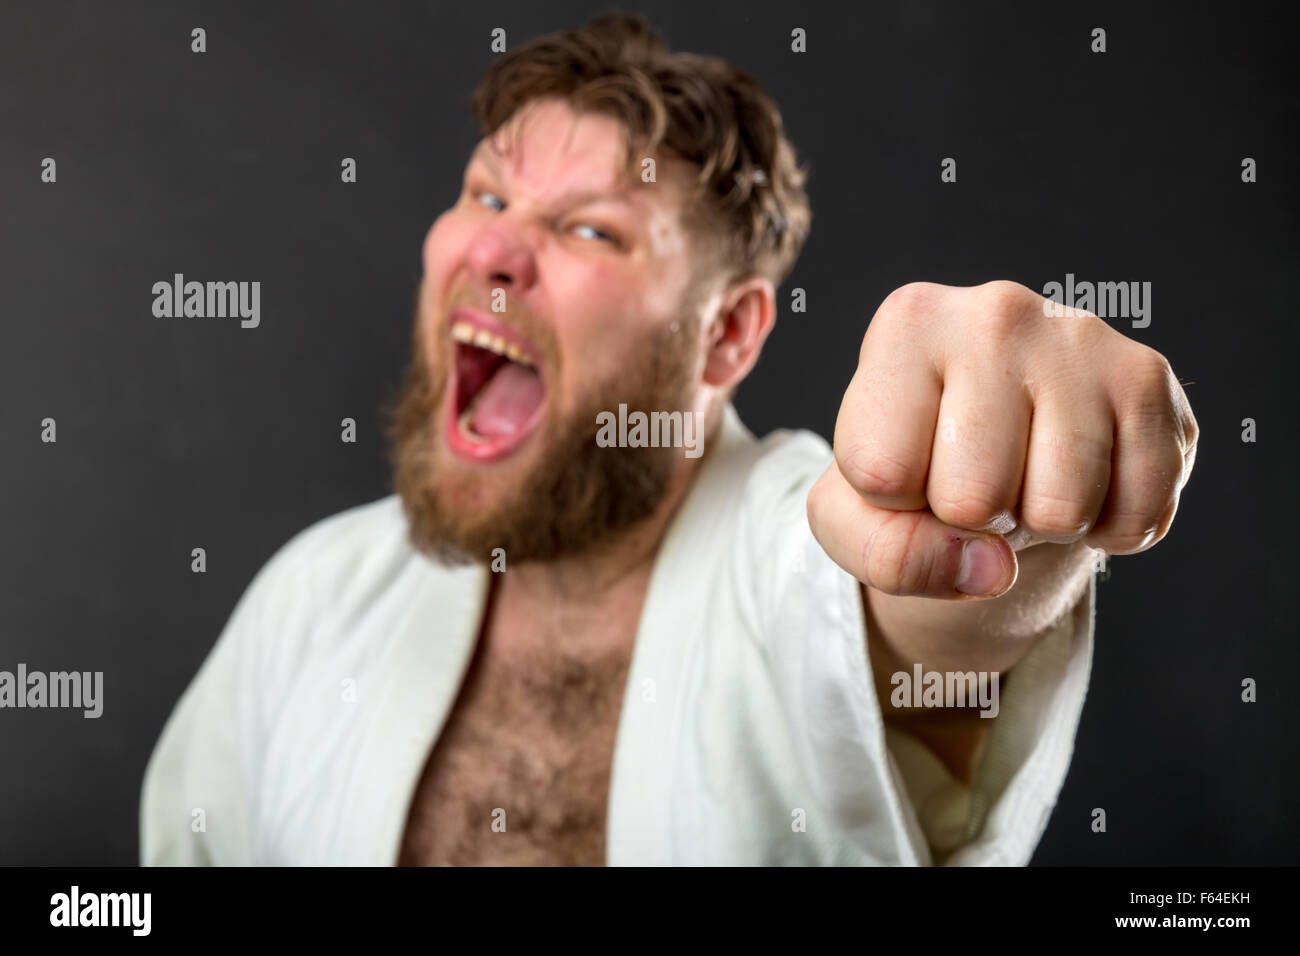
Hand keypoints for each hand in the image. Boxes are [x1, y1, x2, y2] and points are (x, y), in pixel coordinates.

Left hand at [807, 280, 1198, 598]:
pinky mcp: (1147, 379)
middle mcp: (994, 311)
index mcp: (906, 326)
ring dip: (1042, 525)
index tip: (908, 462)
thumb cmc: (916, 467)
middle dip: (972, 518)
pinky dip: (1107, 528)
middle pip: (973, 498)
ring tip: (1026, 471)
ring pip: (1060, 510)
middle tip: (976, 474)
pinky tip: (1085, 478)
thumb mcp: (858, 514)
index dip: (894, 503)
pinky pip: (1136, 513)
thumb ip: (886, 554)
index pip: (883, 475)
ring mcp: (1081, 338)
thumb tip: (992, 569)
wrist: (1005, 439)